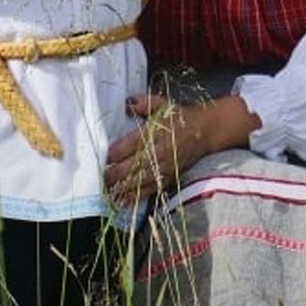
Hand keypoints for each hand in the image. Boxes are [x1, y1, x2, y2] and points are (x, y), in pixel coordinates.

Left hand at [104, 93, 255, 205]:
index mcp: (155, 133)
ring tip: (107, 193)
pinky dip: (136, 197)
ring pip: (140, 181)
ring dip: (122, 188)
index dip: (113, 154)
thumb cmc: (181, 117)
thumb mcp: (163, 104)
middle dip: (114, 174)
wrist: (206, 131)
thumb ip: (144, 103)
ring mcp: (165, 167)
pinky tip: (122, 202)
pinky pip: (151, 189)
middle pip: (132, 167)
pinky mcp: (170, 177)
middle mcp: (159, 152)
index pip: (129, 146)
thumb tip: (127, 104)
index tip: (102, 158)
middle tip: (100, 179)